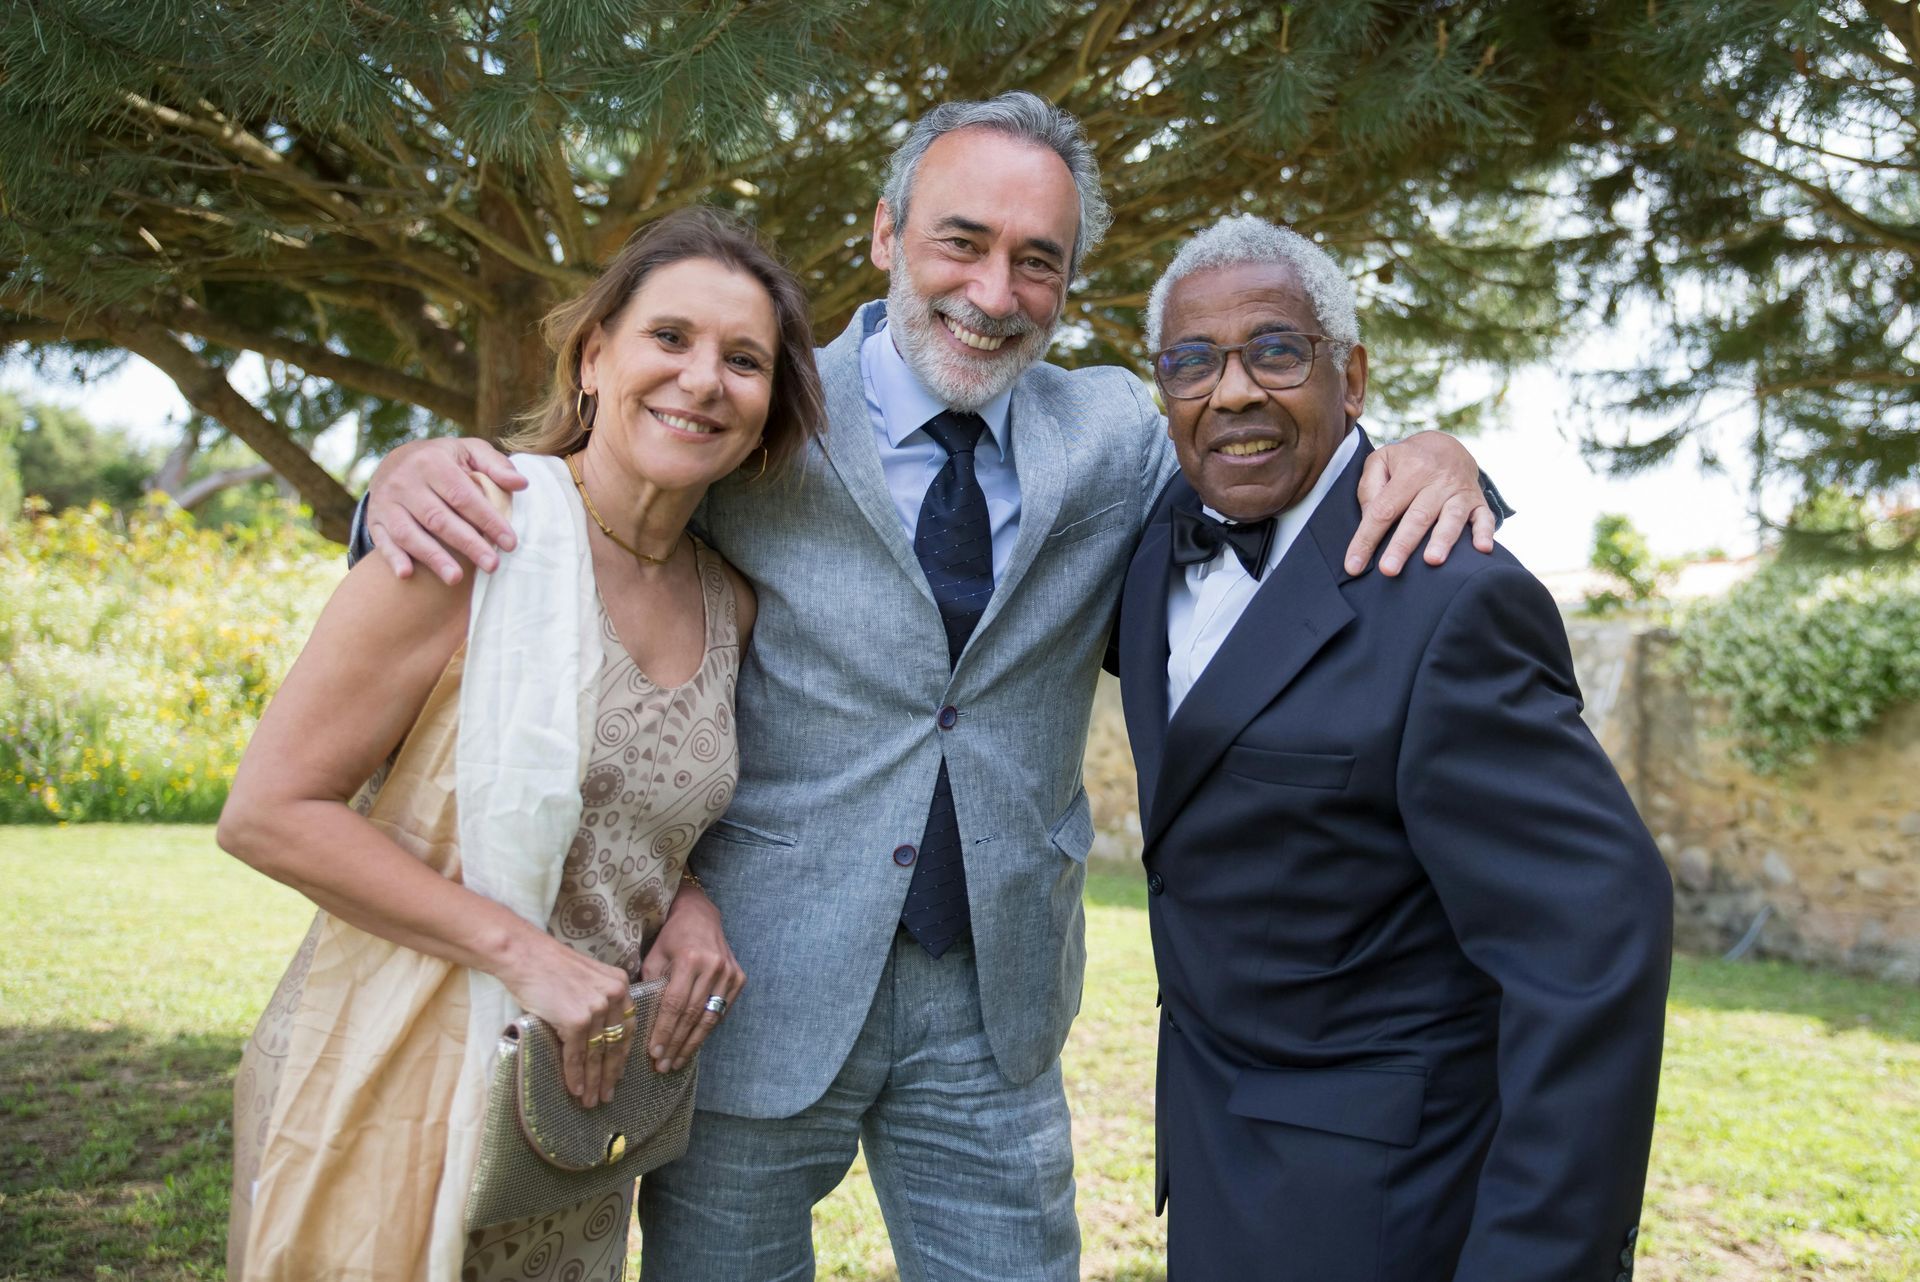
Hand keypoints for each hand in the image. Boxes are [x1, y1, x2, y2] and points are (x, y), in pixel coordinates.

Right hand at [366, 437, 525, 584]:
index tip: (510, 543)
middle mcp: (405, 482)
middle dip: (467, 544)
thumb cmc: (443, 461)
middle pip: (438, 518)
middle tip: (492, 565)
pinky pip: (381, 540)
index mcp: (432, 462)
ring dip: (433, 557)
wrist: (394, 461)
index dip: (488, 520)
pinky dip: (392, 558)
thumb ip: (495, 465)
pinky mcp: (374, 520)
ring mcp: (386, 502)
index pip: (463, 496)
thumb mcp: (468, 452)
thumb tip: (521, 483)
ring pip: (409, 533)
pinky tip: (407, 574)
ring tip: (456, 579)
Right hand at [498, 933, 636, 1105]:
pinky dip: (576, 1075)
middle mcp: (613, 996)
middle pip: (616, 1043)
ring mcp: (596, 1008)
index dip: (622, 1054)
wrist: (525, 956)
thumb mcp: (587, 979)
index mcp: (620, 984)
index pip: (627, 1027)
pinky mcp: (576, 1019)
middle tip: (608, 1095)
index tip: (620, 1073)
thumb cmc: (549, 967)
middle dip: (611, 1073)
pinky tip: (577, 1090)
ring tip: (592, 1100)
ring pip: (597, 1053)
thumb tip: (599, 1036)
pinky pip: (577, 1055)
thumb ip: (599, 1001)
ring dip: (594, 1081)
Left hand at [640, 878, 745, 1073]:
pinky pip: (722, 1011)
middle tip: (664, 1066)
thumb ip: (651, 986)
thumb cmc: (672, 936)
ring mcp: (730, 973)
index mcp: (690, 959)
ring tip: (678, 1062)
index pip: (675, 1004)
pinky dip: (707, 1029)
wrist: (701, 915)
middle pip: (692, 1015)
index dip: (665, 1032)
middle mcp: (713, 967)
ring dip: (692, 1043)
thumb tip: (641, 1022)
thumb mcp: (655, 956)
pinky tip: (694, 1043)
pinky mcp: (739, 978)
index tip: (654, 1054)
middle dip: (676, 1043)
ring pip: (709, 1017)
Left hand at [1346, 430, 1494, 576]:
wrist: (1448, 446)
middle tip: (1388, 570)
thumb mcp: (1381, 460)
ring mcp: (1460, 491)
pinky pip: (1485, 517)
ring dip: (1443, 540)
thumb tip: (1368, 519)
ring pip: (1451, 518)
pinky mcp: (1478, 501)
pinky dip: (1485, 533)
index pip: (1383, 509)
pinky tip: (1482, 549)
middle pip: (1417, 517)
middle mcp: (1437, 480)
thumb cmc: (1406, 461)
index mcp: (1409, 470)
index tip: (1353, 565)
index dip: (1367, 538)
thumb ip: (1370, 486)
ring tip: (1432, 561)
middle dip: (1402, 545)